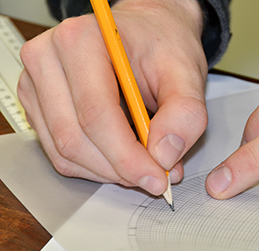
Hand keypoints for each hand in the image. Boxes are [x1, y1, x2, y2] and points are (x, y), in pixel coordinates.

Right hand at [18, 0, 207, 194]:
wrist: (148, 32)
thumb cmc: (161, 44)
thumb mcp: (186, 73)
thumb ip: (184, 113)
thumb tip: (164, 155)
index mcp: (81, 41)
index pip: (96, 114)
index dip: (127, 157)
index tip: (156, 177)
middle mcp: (48, 59)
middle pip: (74, 138)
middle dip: (119, 168)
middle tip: (155, 177)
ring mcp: (38, 85)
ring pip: (64, 152)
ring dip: (107, 171)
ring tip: (142, 164)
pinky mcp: (39, 106)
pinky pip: (60, 154)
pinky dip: (94, 167)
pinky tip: (121, 158)